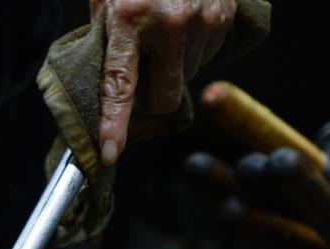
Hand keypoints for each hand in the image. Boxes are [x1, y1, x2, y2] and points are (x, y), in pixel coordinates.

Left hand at [92, 0, 235, 165]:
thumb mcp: (106, 2)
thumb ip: (106, 43)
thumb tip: (106, 92)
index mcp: (128, 21)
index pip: (119, 87)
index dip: (114, 125)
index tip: (110, 153)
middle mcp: (168, 24)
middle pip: (164, 97)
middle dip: (154, 95)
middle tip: (146, 70)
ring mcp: (202, 21)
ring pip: (187, 78)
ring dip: (174, 67)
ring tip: (165, 35)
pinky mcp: (224, 16)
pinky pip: (208, 57)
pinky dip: (194, 50)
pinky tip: (185, 26)